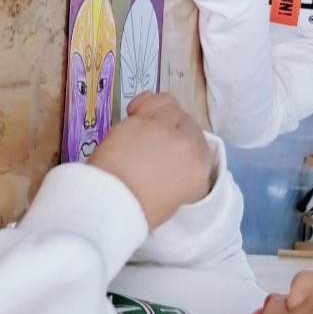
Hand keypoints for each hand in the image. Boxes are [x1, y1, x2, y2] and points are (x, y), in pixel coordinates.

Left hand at [89, 92, 216, 229]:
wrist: (110, 202)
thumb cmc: (138, 212)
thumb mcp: (171, 201)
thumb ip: (180, 178)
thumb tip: (168, 164)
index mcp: (199, 171)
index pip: (202, 150)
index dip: (186, 148)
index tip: (173, 153)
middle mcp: (188, 146)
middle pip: (190, 127)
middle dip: (176, 131)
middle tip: (156, 142)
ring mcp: (166, 130)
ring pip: (173, 110)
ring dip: (163, 114)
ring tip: (147, 122)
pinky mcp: (144, 120)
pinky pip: (153, 101)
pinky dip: (146, 103)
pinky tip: (135, 109)